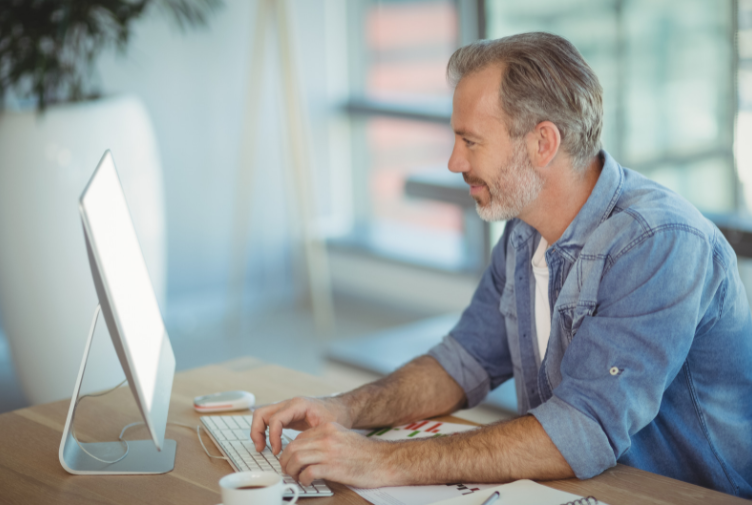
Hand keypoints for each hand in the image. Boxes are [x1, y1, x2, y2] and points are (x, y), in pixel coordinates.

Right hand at [250, 396, 351, 453]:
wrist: (342, 408)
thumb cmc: (336, 416)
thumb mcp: (326, 427)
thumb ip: (311, 437)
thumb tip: (296, 452)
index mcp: (298, 405)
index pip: (276, 418)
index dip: (273, 436)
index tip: (277, 450)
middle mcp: (289, 404)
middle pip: (262, 413)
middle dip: (257, 431)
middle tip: (260, 448)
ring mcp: (286, 408)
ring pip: (262, 415)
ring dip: (258, 431)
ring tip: (261, 447)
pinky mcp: (287, 415)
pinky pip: (269, 420)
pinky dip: (265, 431)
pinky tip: (270, 444)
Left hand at [279, 422, 396, 487]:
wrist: (384, 460)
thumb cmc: (365, 453)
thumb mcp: (343, 437)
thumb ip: (326, 440)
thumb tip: (308, 450)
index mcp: (328, 428)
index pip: (299, 438)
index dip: (290, 451)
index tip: (290, 460)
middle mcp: (326, 437)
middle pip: (293, 447)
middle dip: (285, 461)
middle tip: (287, 470)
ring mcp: (329, 452)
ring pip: (296, 459)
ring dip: (291, 471)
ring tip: (296, 477)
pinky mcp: (333, 468)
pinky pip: (308, 472)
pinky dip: (303, 479)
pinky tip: (307, 481)